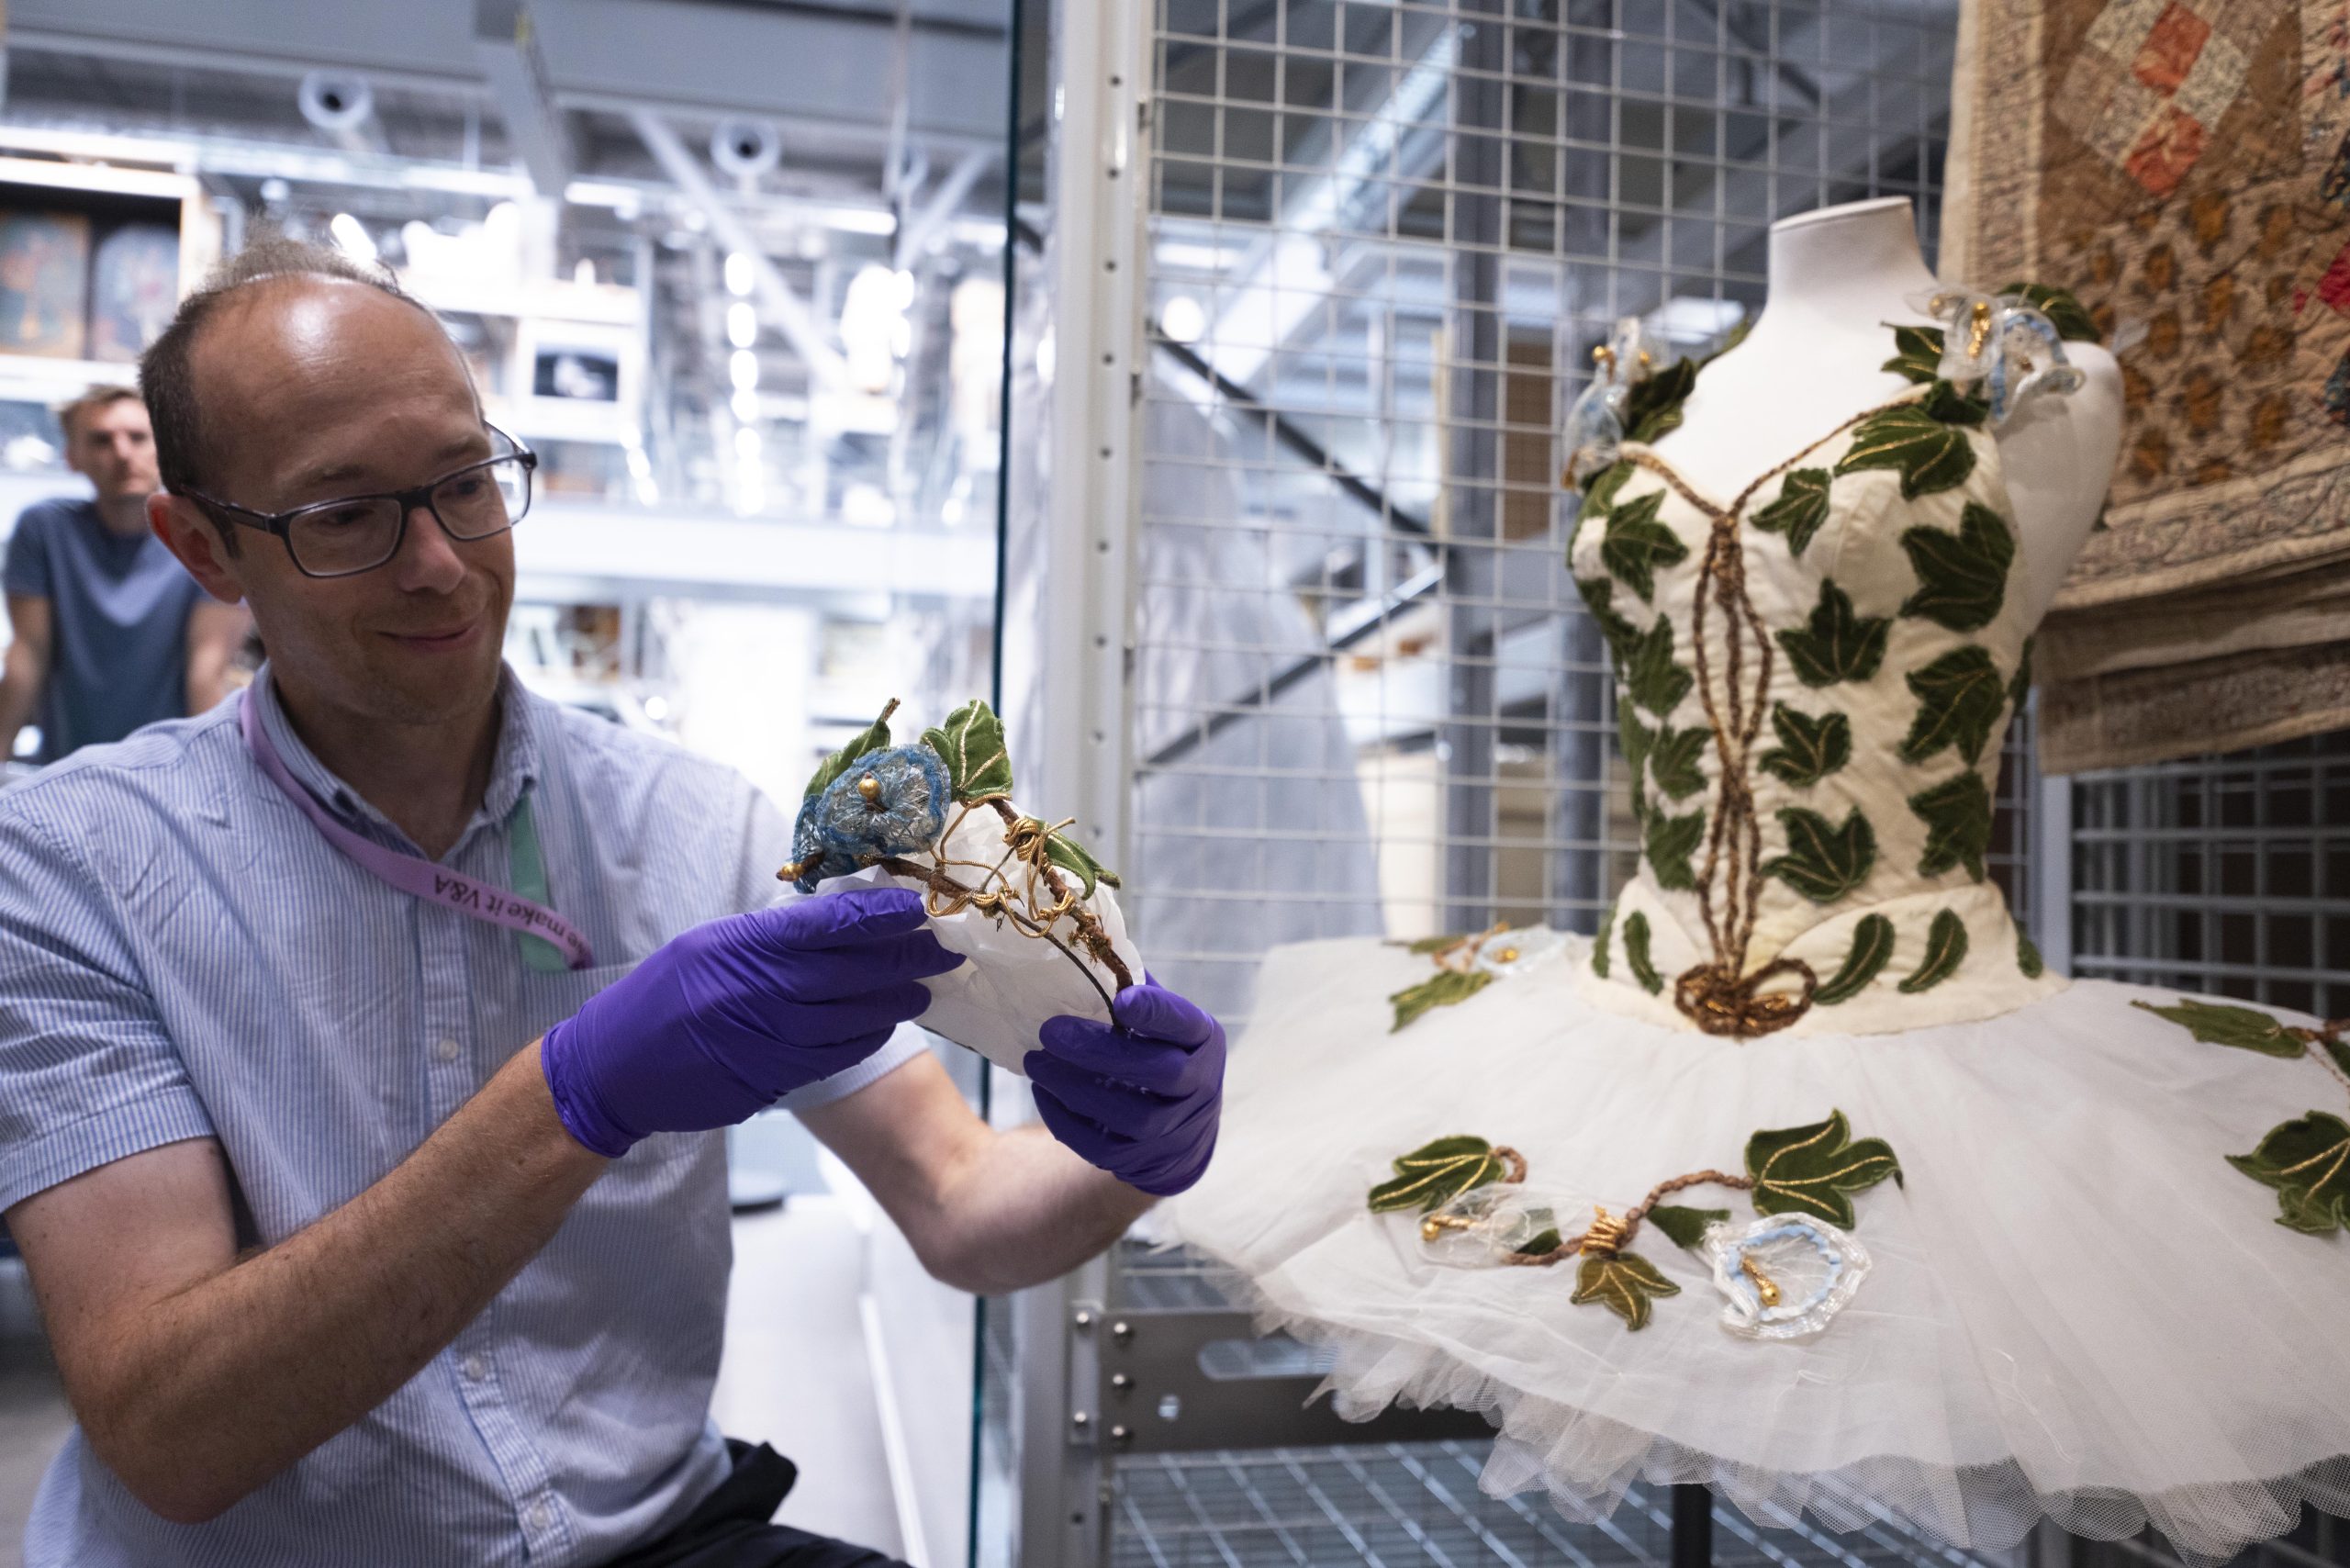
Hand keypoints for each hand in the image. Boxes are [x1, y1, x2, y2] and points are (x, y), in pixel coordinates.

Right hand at [542, 887, 962, 1156]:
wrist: (612, 1069)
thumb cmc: (661, 997)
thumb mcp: (709, 946)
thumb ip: (771, 936)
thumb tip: (839, 923)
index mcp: (741, 946)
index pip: (828, 924)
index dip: (881, 915)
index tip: (917, 908)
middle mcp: (757, 991)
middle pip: (853, 972)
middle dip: (906, 959)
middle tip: (944, 950)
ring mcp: (764, 1039)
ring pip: (852, 1019)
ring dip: (896, 1003)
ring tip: (924, 988)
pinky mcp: (768, 1079)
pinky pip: (833, 1056)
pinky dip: (866, 1038)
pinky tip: (884, 1024)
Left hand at [1026, 982, 1224, 1196]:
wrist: (1181, 1132)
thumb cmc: (1160, 1054)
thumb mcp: (1161, 1021)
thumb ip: (1133, 988)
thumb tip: (1085, 945)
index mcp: (1202, 1039)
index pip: (1185, 1024)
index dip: (1157, 1013)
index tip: (1122, 1002)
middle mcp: (1199, 1085)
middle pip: (1158, 1072)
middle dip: (1100, 1051)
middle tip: (1049, 1031)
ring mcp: (1174, 1129)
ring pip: (1129, 1115)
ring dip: (1075, 1087)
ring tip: (1035, 1062)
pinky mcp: (1144, 1161)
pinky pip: (1102, 1146)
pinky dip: (1066, 1120)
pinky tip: (1043, 1092)